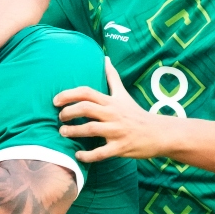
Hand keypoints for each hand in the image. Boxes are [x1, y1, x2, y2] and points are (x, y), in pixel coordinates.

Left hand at [54, 58, 180, 161]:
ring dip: (73, 131)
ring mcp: (117, 131)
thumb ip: (112, 77)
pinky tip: (77, 155)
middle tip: (60, 117)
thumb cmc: (136, 113)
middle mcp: (113, 114)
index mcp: (111, 101)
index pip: (87, 92)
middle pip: (86, 108)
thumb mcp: (123, 94)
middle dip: (68, 112)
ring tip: (63, 132)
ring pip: (90, 129)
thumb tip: (105, 58)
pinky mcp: (120, 148)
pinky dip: (87, 155)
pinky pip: (100, 153)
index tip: (55, 101)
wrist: (159, 133)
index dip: (69, 94)